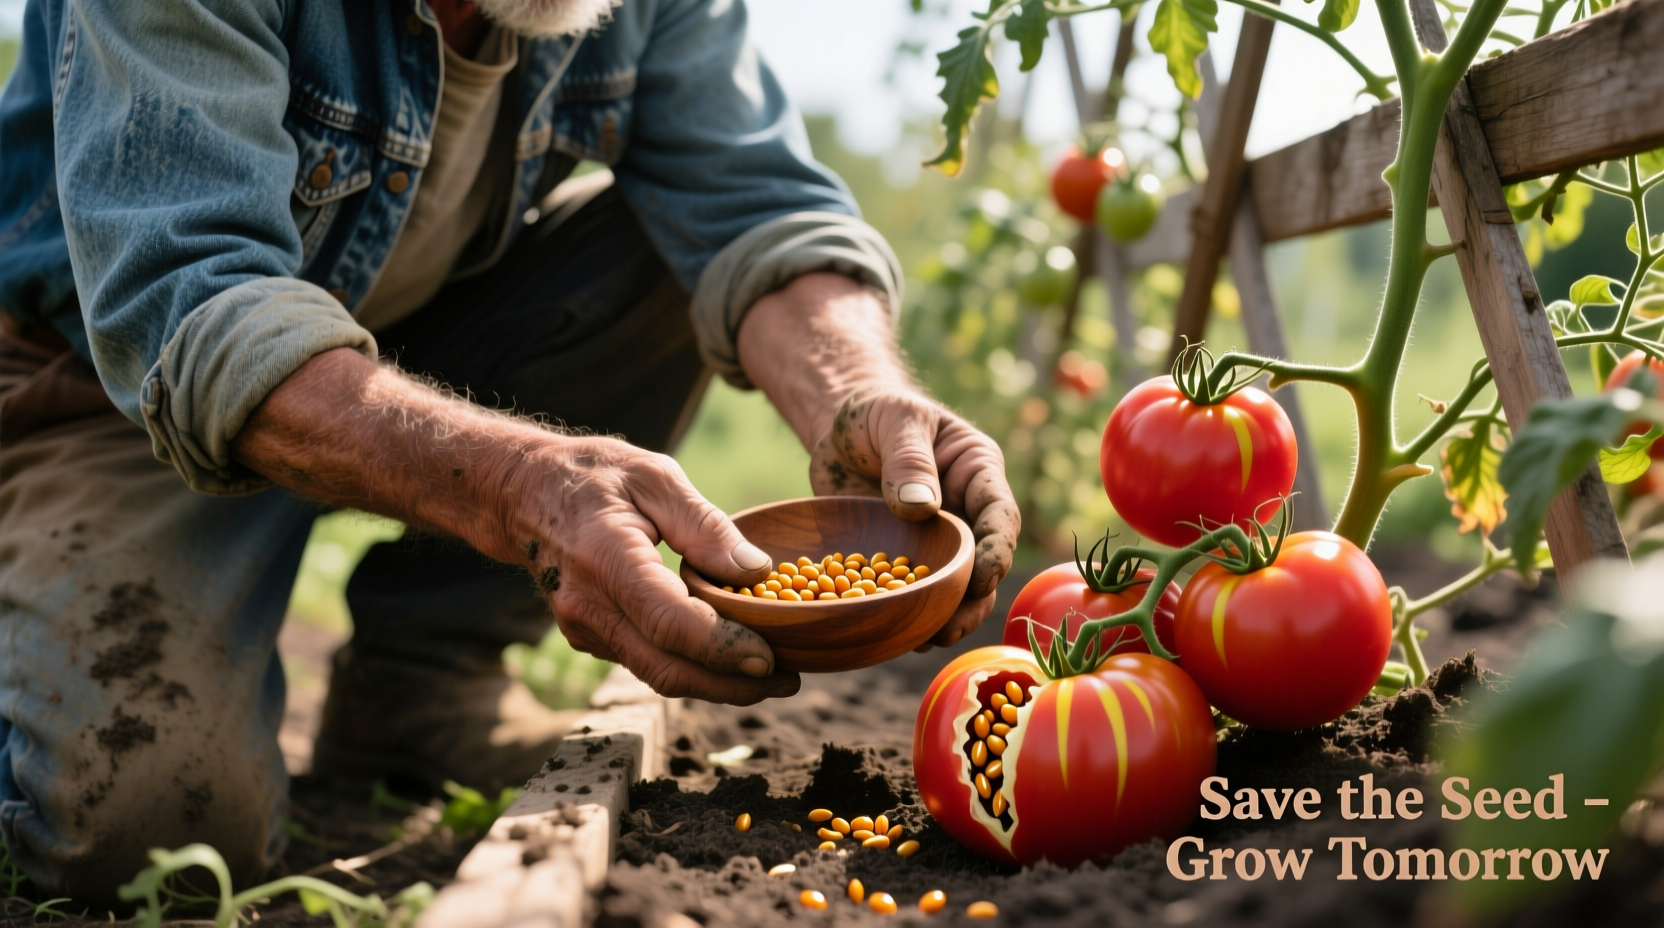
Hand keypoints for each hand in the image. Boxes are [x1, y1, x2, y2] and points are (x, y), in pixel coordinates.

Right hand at [501, 436, 801, 703]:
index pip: (669, 624)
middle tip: (787, 679)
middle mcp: (588, 606)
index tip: (772, 659)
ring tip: (771, 672)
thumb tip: (757, 571)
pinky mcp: (590, 637)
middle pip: (666, 668)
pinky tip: (728, 653)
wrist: (522, 494)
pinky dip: (691, 666)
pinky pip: (646, 662)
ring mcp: (584, 629)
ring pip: (658, 674)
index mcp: (605, 559)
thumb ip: (706, 525)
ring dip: (716, 683)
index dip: (723, 649)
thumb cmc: (593, 476)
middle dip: (731, 685)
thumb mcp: (654, 476)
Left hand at [809, 388, 1019, 647]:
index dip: (995, 551)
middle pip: (982, 564)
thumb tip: (922, 508)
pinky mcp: (903, 558)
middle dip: (972, 600)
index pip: (998, 516)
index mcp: (977, 473)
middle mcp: (965, 513)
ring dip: (944, 617)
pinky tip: (895, 634)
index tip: (982, 578)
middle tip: (950, 627)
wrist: (841, 429)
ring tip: (925, 640)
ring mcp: (935, 540)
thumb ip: (909, 459)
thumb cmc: (877, 412)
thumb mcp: (896, 420)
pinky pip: (913, 592)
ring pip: (953, 587)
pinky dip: (908, 614)